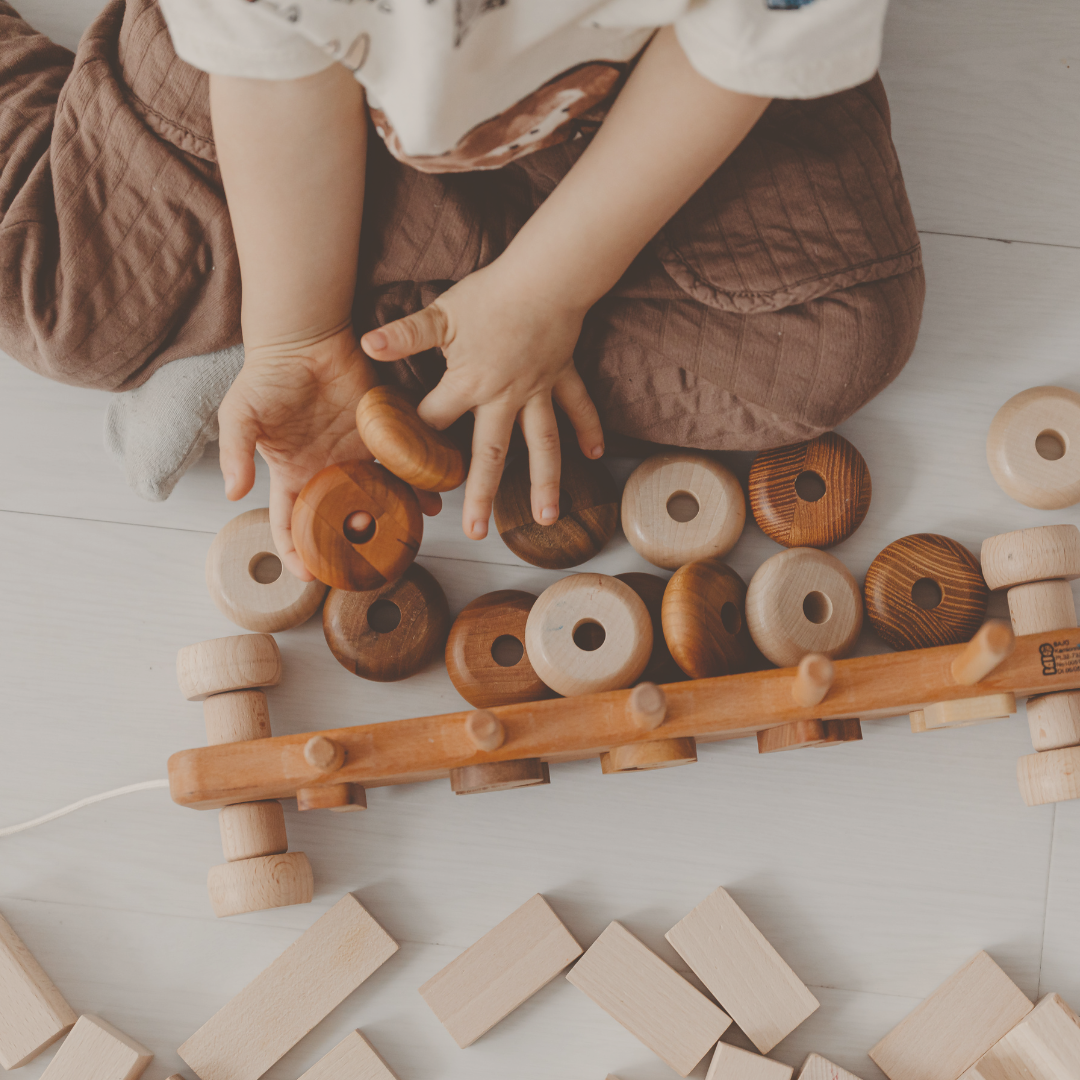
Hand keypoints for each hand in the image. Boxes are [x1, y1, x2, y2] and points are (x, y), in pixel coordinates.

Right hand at [217, 326, 440, 579]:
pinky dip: (413, 483)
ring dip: (390, 519)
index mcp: (292, 475)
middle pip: (339, 521)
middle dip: (351, 546)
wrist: (304, 339)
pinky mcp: (380, 435)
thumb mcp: (239, 415)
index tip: (310, 576)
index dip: (296, 552)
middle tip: (367, 568)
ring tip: (407, 540)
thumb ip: (235, 453)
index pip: (290, 524)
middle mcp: (326, 472)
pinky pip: (399, 465)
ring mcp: (355, 455)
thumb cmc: (267, 376)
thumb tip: (234, 494)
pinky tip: (426, 500)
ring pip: (375, 498)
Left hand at [360, 262, 604, 539]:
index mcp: (469, 384)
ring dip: (546, 482)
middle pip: (491, 453)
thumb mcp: (441, 314)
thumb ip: (406, 335)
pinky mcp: (562, 377)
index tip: (400, 475)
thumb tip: (368, 346)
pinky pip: (578, 407)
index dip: (413, 445)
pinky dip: (589, 429)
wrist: (546, 276)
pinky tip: (594, 456)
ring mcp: (538, 392)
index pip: (434, 422)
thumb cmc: (491, 294)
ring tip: (546, 519)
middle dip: (481, 494)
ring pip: (543, 444)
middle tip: (475, 532)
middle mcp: (505, 397)